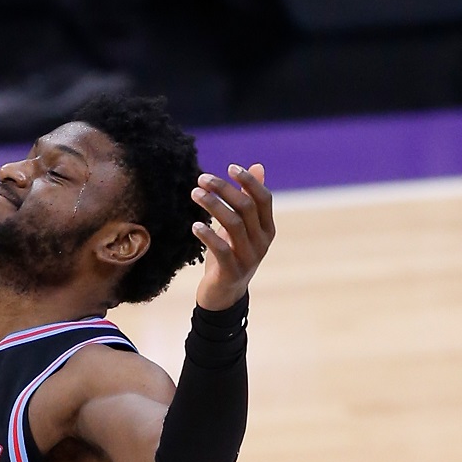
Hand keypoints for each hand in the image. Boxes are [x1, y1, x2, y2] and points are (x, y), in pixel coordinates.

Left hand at [190, 163, 275, 310]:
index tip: (230, 167)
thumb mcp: (241, 227)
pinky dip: (207, 235)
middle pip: (246, 207)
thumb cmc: (231, 255)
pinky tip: (195, 225)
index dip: (249, 181)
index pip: (263, 199)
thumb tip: (258, 166)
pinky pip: (222, 249)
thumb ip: (248, 199)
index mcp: (267, 229)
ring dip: (212, 205)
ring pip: (233, 224)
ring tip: (194, 193)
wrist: (224, 296)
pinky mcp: (232, 272)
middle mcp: (262, 242)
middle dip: (224, 189)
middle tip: (202, 179)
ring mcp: (249, 258)